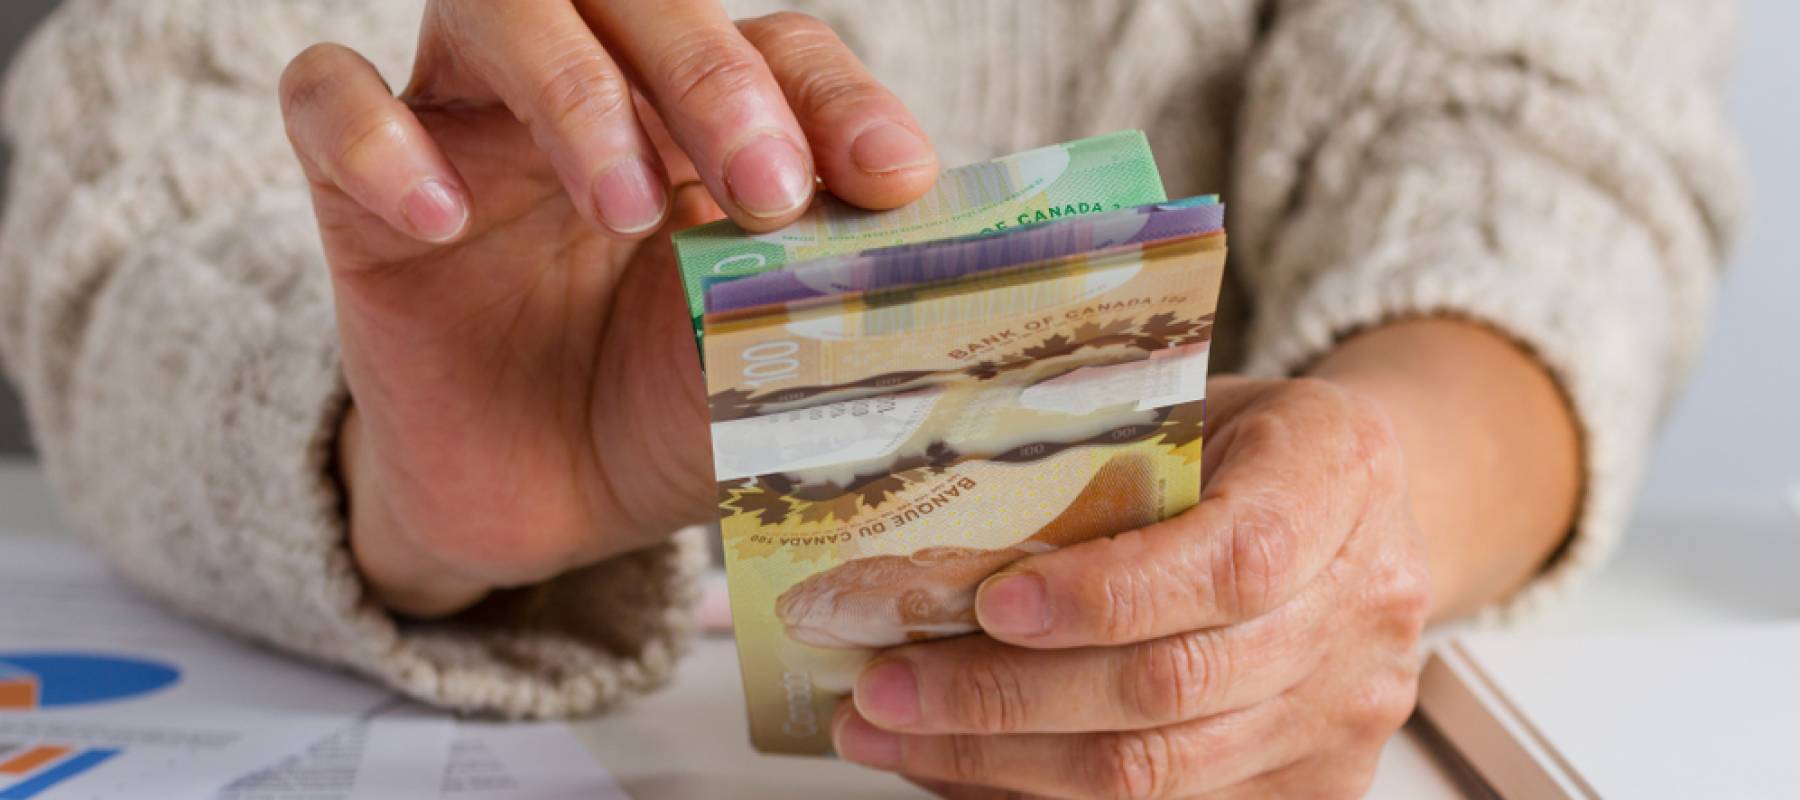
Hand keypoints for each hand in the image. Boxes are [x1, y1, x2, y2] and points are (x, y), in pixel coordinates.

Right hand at [278, 3, 937, 615]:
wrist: (545, 511)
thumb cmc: (667, 415)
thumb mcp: (762, 366)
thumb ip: (818, 296)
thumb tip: (918, 244)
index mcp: (706, 120)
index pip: (777, 46)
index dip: (835, 98)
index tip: (893, 180)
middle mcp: (592, 91)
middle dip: (712, 77)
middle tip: (768, 187)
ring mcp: (468, 125)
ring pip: (494, 6)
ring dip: (572, 90)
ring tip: (627, 208)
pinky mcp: (358, 191)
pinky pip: (328, 98)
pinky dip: (381, 139)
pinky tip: (447, 220)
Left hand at [832, 376, 1431, 798]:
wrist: (1375, 505)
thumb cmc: (1257, 445)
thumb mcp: (1195, 405)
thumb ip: (1103, 460)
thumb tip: (933, 537)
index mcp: (1335, 475)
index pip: (1230, 561)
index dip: (1105, 596)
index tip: (988, 602)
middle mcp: (1360, 606)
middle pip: (1174, 687)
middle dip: (1005, 697)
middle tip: (886, 686)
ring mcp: (1345, 712)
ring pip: (1159, 775)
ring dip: (1003, 761)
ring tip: (892, 734)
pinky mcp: (1315, 784)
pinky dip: (1044, 796)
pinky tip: (964, 767)